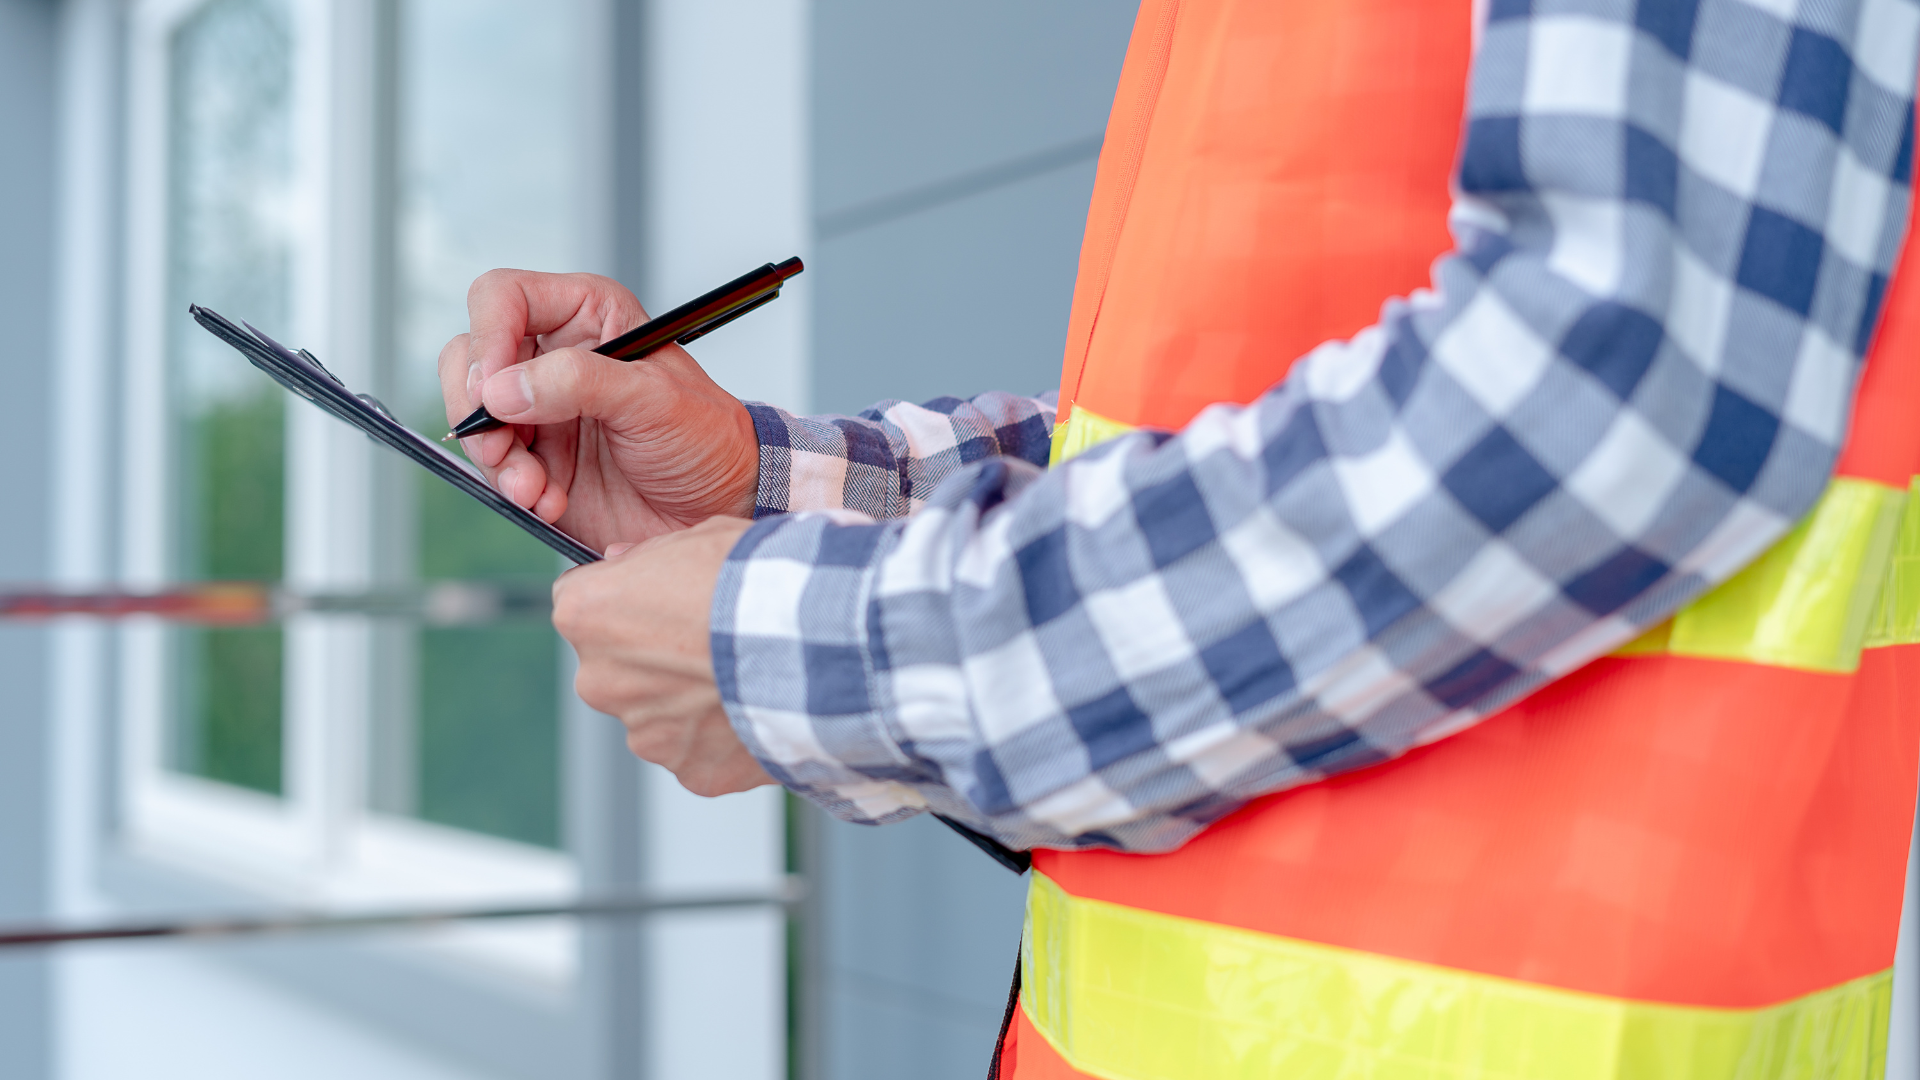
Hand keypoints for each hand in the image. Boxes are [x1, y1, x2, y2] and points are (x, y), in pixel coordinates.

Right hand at [438, 270, 759, 552]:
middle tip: (502, 447)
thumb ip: (578, 383)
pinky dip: (512, 487)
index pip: (504, 298)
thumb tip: (502, 388)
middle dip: (478, 408)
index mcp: (587, 315)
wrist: (720, 504)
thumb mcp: (654, 400)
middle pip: (471, 358)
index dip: (488, 337)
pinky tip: (550, 501)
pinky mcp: (538, 457)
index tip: (494, 391)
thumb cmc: (706, 438)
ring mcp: (541, 408)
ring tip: (535, 488)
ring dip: (496, 459)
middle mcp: (555, 355)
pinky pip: (494, 465)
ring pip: (474, 417)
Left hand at [553, 517, 773, 796]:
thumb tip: (622, 562)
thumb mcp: (699, 537)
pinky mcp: (690, 771)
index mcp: (587, 615)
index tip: (658, 599)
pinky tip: (756, 708)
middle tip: (708, 640)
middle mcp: (599, 681)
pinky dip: (722, 737)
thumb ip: (649, 556)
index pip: (580, 604)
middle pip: (615, 668)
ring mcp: (644, 734)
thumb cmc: (757, 581)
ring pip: (657, 715)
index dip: (623, 599)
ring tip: (743, 675)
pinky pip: (699, 752)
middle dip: (651, 658)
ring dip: (688, 700)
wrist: (816, 642)